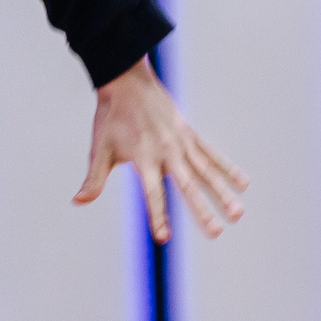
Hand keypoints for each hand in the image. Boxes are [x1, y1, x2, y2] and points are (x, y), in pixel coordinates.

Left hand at [76, 56, 248, 241]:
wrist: (127, 83)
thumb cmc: (110, 119)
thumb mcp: (99, 150)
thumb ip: (93, 180)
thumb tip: (77, 201)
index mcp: (144, 158)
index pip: (153, 194)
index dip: (158, 216)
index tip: (164, 238)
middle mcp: (167, 152)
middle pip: (188, 186)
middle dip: (202, 211)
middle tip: (217, 232)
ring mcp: (182, 142)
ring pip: (206, 172)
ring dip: (223, 193)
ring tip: (238, 213)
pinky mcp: (189, 134)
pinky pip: (212, 154)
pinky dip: (227, 168)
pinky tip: (243, 183)